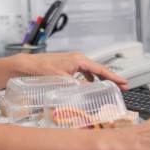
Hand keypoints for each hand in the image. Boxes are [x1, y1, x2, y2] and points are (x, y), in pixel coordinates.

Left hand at [11, 51, 128, 88]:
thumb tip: (92, 91)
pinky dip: (88, 78)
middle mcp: (77, 58)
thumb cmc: (41, 70)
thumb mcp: (63, 80)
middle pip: (98, 69)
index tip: (124, 83)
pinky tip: (87, 85)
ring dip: (99, 79)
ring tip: (106, 87)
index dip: (114, 77)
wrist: (26, 66)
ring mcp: (72, 61)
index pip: (101, 69)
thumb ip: (79, 86)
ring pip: (91, 71)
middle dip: (109, 79)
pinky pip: (82, 72)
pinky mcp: (66, 65)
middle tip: (120, 87)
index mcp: (79, 59)